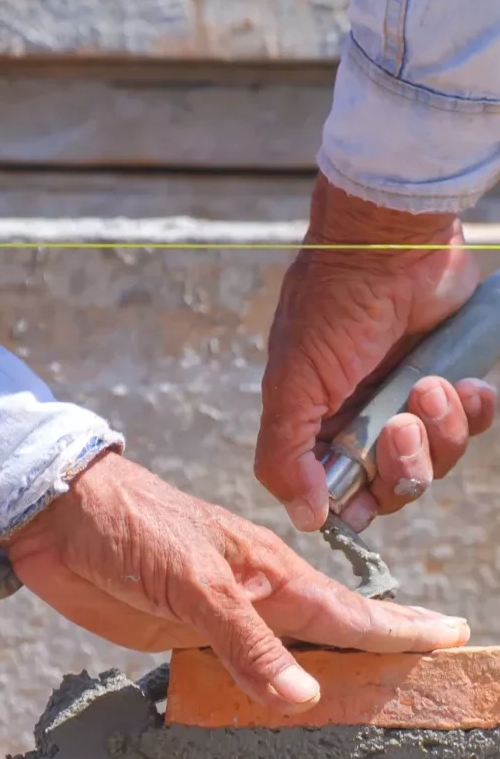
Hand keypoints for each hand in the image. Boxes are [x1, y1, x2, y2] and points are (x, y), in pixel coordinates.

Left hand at [3, 453, 468, 712]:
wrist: (56, 516)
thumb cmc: (132, 526)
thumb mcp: (192, 582)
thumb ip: (245, 642)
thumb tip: (304, 699)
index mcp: (270, 575)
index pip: (351, 612)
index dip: (402, 629)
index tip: (453, 636)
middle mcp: (255, 598)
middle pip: (331, 637)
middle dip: (381, 655)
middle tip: (428, 678)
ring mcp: (219, 619)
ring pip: (287, 657)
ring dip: (326, 678)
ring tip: (368, 704)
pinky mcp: (180, 634)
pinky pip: (236, 671)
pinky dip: (264, 690)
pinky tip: (276, 709)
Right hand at [257, 175, 495, 532]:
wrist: (389, 241)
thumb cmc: (331, 307)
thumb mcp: (291, 388)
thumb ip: (283, 458)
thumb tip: (307, 517)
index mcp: (322, 429)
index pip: (345, 496)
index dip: (360, 502)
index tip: (365, 489)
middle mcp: (366, 421)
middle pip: (397, 487)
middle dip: (405, 464)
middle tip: (401, 425)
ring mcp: (412, 401)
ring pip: (439, 459)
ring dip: (442, 431)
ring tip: (432, 386)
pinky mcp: (453, 378)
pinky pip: (475, 423)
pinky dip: (475, 410)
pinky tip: (463, 382)